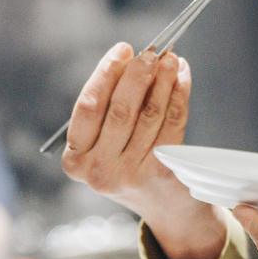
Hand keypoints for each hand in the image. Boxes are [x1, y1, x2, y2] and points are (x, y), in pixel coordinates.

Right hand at [61, 42, 226, 258]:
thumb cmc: (132, 165)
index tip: (122, 49)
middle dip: (138, 73)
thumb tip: (131, 58)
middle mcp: (99, 171)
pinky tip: (182, 76)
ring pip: (150, 112)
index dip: (105, 73)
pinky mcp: (163, 172)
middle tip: (151, 51)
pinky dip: (179, 94)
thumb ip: (110, 107)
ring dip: (162, 79)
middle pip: (120, 108)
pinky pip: (173, 121)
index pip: (88, 106)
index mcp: (76, 160)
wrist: (165, 209)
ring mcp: (131, 174)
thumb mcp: (106, 146)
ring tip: (171, 59)